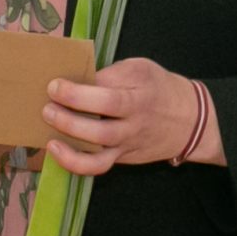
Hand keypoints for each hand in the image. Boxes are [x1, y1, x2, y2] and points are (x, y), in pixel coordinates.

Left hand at [41, 56, 220, 176]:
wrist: (189, 121)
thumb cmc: (158, 88)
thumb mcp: (141, 69)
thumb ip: (112, 73)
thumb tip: (77, 78)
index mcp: (139, 95)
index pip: (108, 97)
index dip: (79, 93)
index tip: (55, 86)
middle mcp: (134, 123)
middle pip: (102, 129)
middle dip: (70, 120)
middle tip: (47, 107)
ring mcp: (128, 144)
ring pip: (100, 153)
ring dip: (71, 145)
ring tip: (49, 135)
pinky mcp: (123, 158)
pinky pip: (99, 166)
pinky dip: (76, 163)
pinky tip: (57, 151)